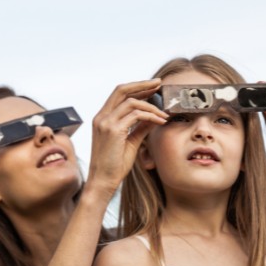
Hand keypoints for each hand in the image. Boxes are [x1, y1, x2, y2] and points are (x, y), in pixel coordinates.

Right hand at [86, 79, 167, 194]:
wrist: (103, 182)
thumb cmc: (114, 166)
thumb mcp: (130, 142)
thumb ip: (140, 128)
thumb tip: (153, 117)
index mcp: (102, 118)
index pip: (119, 94)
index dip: (136, 87)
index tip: (152, 86)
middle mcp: (101, 117)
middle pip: (122, 90)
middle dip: (142, 84)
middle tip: (159, 83)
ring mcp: (105, 122)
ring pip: (131, 102)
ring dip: (151, 105)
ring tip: (164, 113)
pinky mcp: (113, 130)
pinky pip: (136, 115)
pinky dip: (151, 116)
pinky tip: (160, 121)